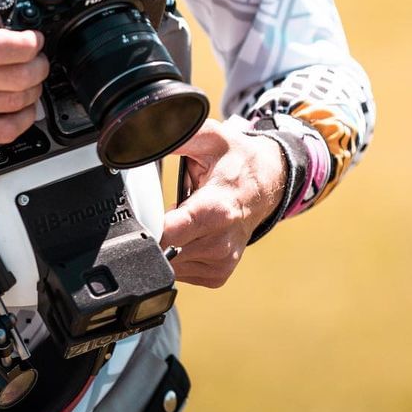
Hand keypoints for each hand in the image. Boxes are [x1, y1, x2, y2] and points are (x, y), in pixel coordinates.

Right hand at [0, 0, 47, 143]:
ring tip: (29, 78)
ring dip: (33, 90)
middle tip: (36, 58)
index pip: (6, 48)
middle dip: (39, 66)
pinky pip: (0, 133)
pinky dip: (21, 120)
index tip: (34, 38)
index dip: (32, 43)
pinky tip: (20, 106)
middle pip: (18, 78)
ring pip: (14, 104)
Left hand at [160, 117, 286, 288]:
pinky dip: (177, 252)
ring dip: (167, 242)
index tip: (143, 211)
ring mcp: (221, 263)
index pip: (167, 235)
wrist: (267, 184)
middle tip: (168, 207)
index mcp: (216, 210)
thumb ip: (175, 138)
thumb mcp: (209, 137)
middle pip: (163, 251)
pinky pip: (180, 271)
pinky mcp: (218, 274)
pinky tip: (191, 233)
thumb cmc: (236, 160)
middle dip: (156, 230)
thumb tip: (145, 140)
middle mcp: (221, 243)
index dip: (148, 223)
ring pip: (168, 263)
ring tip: (184, 217)